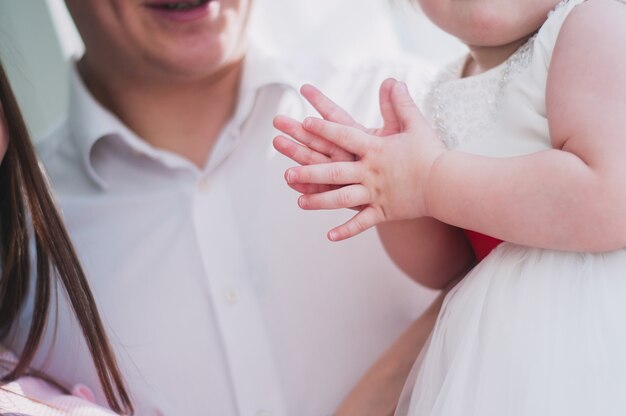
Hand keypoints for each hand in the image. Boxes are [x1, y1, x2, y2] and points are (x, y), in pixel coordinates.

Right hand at [273, 79, 402, 194]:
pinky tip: (293, 185)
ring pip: (317, 165)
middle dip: (298, 131)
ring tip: (278, 144)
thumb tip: (392, 81)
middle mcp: (347, 155)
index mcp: (359, 138)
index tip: (305, 88)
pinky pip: (325, 193)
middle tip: (277, 121)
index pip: (337, 117)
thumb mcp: (405, 132)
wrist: (417, 191)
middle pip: (319, 140)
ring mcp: (345, 175)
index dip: (322, 102)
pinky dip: (309, 189)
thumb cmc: (411, 161)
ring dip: (297, 157)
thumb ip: (396, 108)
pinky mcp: (347, 195)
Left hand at [284, 81, 446, 240]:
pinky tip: (329, 236)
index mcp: (376, 149)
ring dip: (319, 200)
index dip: (325, 129)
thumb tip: (393, 81)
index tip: (305, 123)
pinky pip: (362, 223)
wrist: (448, 184)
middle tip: (287, 173)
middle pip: (334, 171)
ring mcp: (375, 194)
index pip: (345, 136)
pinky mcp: (384, 212)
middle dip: (309, 171)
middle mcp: (371, 172)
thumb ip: (401, 104)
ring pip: (342, 198)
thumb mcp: (416, 125)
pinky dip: (346, 230)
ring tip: (299, 202)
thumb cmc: (431, 153)